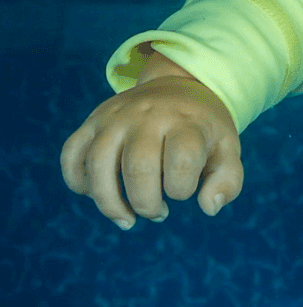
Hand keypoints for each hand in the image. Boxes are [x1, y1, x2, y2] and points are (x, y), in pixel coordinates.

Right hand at [60, 50, 242, 229]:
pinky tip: (93, 195)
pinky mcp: (92, 121)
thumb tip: (209, 208)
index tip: (184, 192)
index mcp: (186, 122)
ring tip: (126, 219)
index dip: (181, 189)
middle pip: (138, 168)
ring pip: (98, 164)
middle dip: (146, 203)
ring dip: (109, 203)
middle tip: (158, 212)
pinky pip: (71, 153)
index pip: (181, 161)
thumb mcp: (227, 149)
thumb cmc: (204, 130)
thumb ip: (227, 181)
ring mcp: (116, 117)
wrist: (181, 86)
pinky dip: (76, 181)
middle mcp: (148, 116)